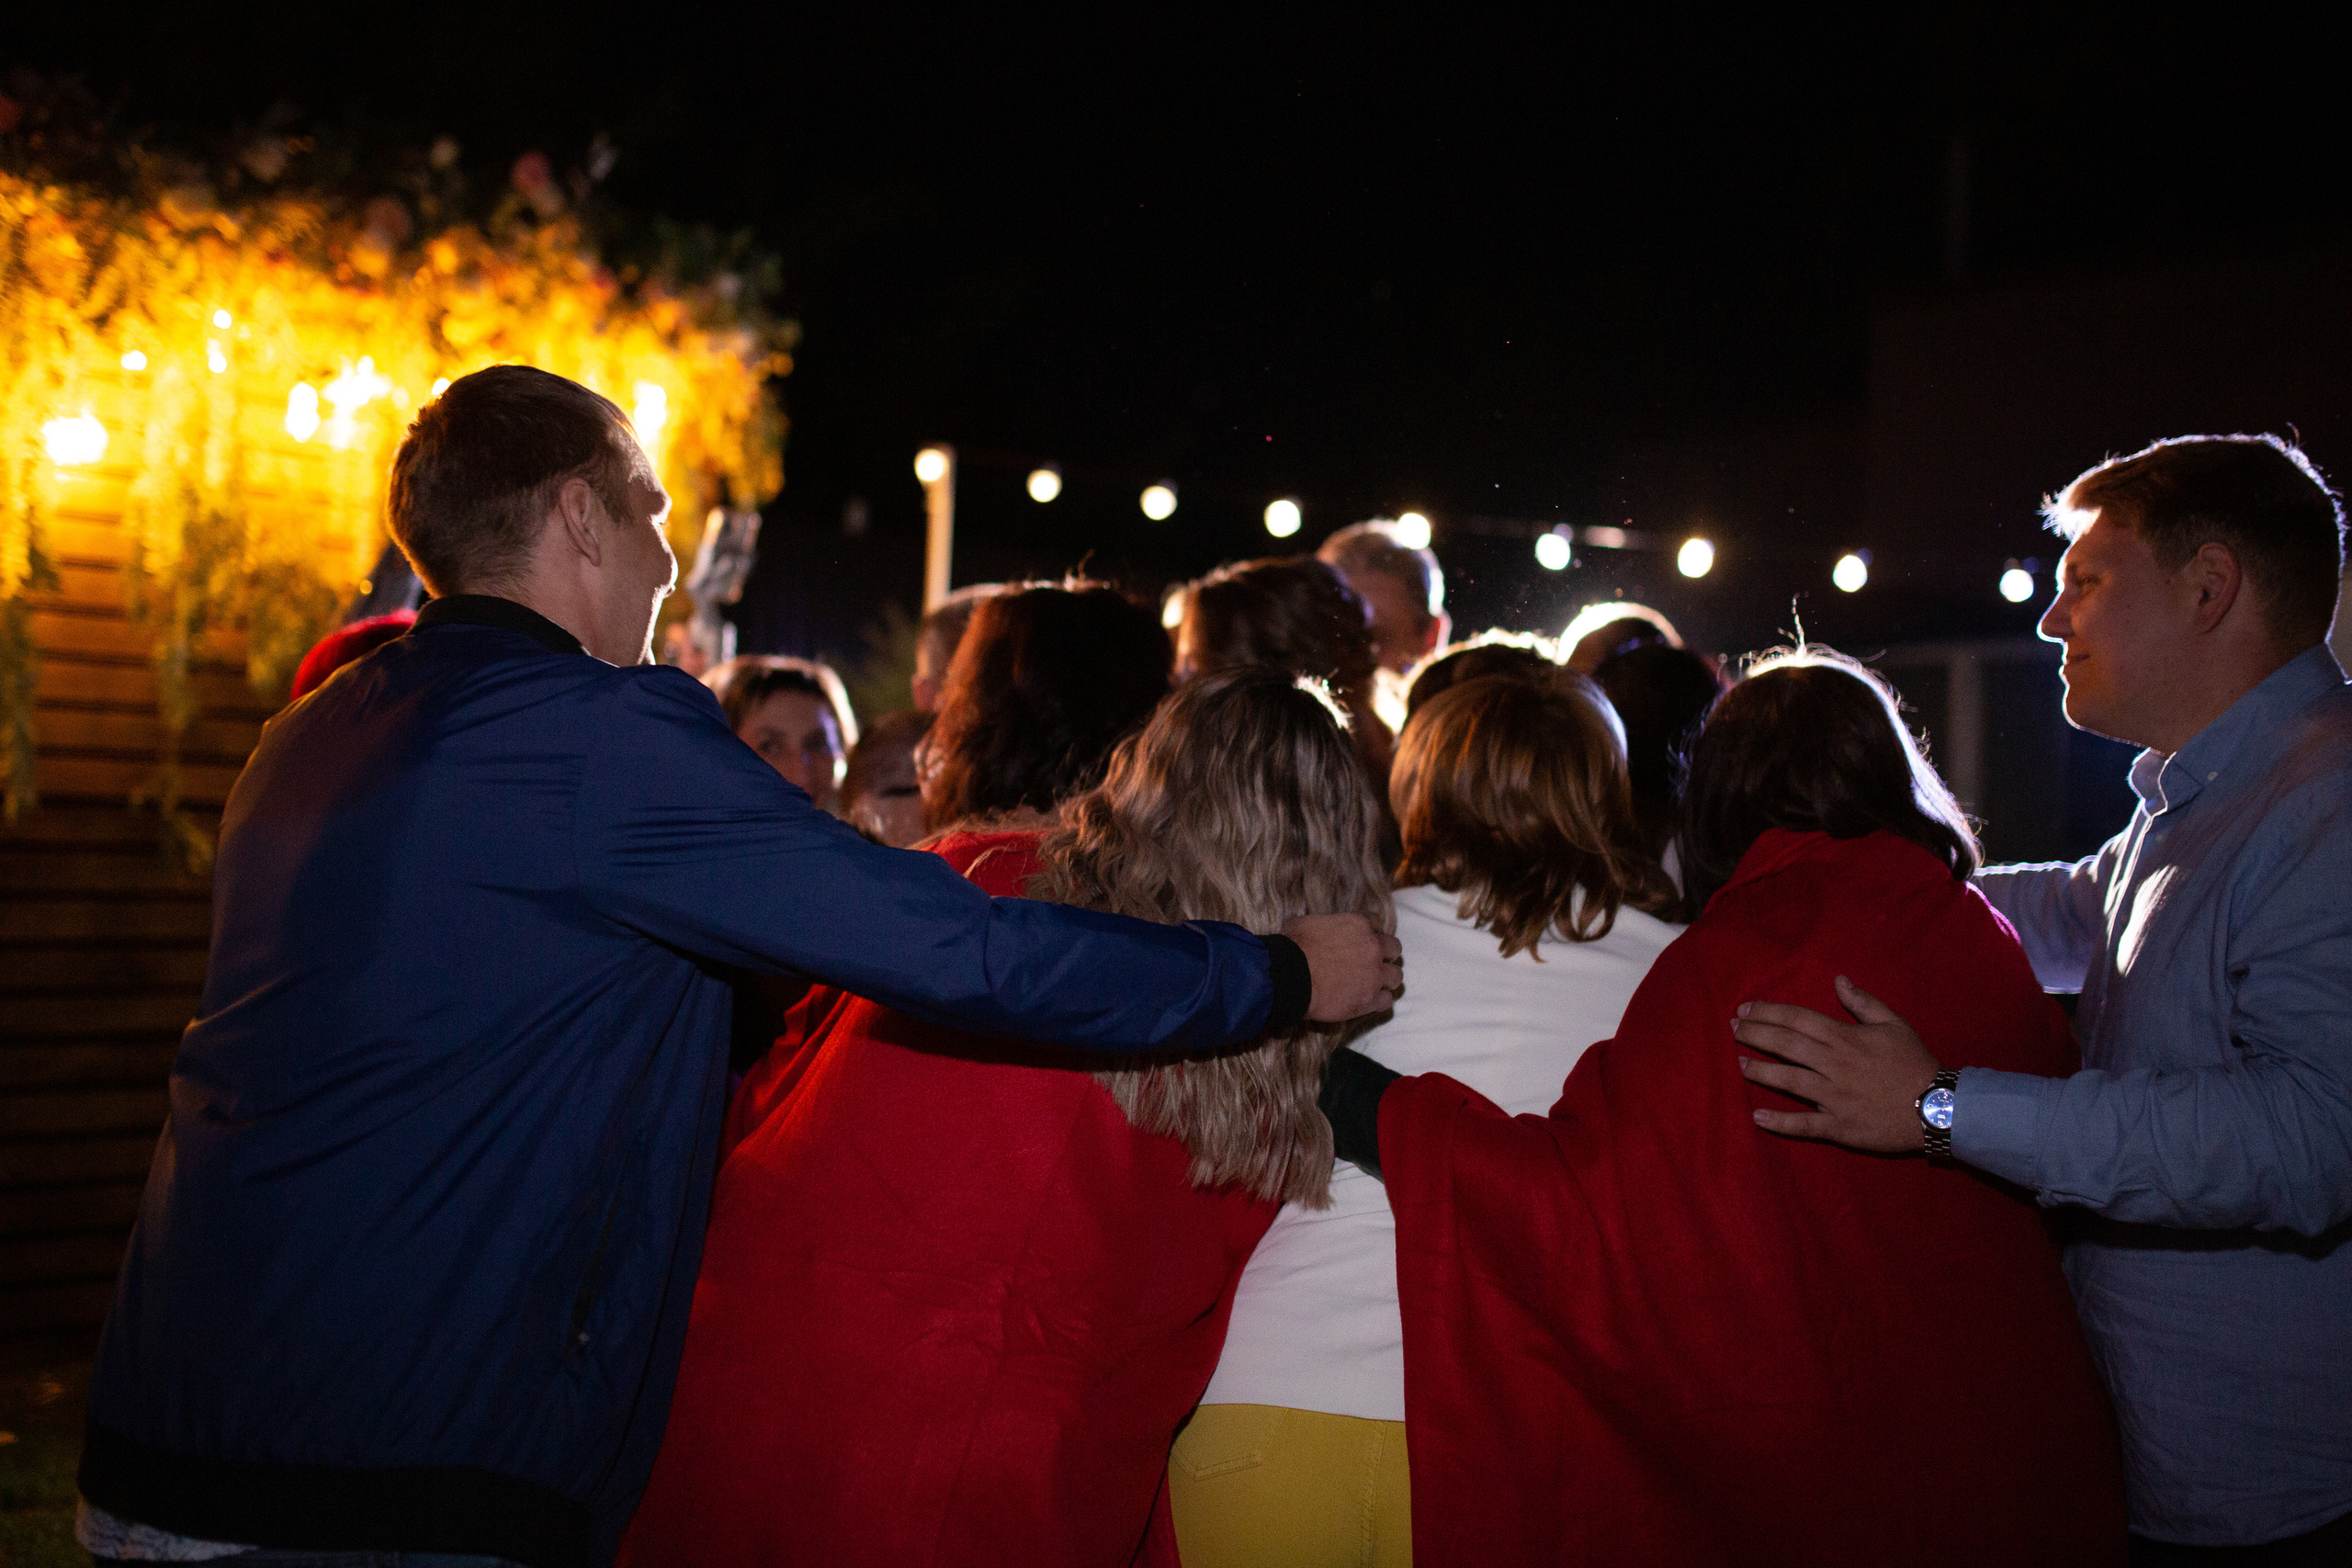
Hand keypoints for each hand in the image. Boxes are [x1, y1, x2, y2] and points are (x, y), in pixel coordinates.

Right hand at [1284, 914, 1403, 1022]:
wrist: (1290, 977)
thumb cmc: (1293, 948)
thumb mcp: (1305, 924)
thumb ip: (1321, 924)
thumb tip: (1314, 927)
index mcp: (1359, 925)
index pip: (1376, 922)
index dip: (1369, 932)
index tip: (1362, 940)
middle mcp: (1373, 947)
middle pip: (1394, 948)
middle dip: (1385, 954)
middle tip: (1372, 962)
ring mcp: (1375, 975)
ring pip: (1396, 976)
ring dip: (1386, 979)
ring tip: (1373, 984)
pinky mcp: (1370, 999)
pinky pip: (1386, 1000)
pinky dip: (1378, 1000)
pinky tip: (1368, 1001)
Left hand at [1731, 975, 1940, 1152]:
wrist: (1939, 1108)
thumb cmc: (1914, 1064)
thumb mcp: (1893, 1024)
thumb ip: (1863, 1002)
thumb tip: (1838, 979)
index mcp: (1845, 1038)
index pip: (1797, 1020)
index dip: (1768, 1012)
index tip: (1745, 1009)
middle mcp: (1834, 1065)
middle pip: (1785, 1045)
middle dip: (1755, 1034)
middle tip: (1732, 1029)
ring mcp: (1834, 1097)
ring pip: (1788, 1081)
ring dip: (1760, 1072)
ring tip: (1739, 1064)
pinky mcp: (1838, 1126)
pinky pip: (1803, 1124)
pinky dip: (1779, 1122)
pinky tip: (1757, 1117)